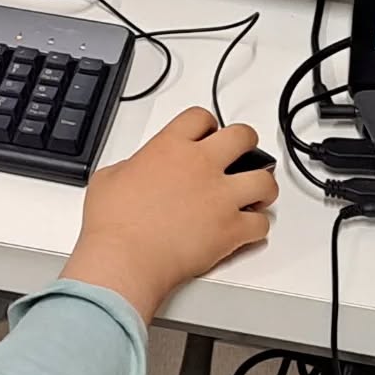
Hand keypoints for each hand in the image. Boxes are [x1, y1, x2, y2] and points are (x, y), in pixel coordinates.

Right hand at [60, 107, 277, 322]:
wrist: (125, 257)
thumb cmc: (114, 222)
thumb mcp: (109, 176)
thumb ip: (132, 165)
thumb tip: (137, 170)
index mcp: (170, 147)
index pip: (201, 117)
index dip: (207, 125)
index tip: (208, 134)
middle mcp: (201, 165)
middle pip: (243, 137)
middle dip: (246, 144)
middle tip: (242, 156)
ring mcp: (221, 197)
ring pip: (265, 180)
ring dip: (261, 187)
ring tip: (253, 194)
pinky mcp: (232, 229)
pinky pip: (262, 224)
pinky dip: (256, 226)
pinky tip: (246, 227)